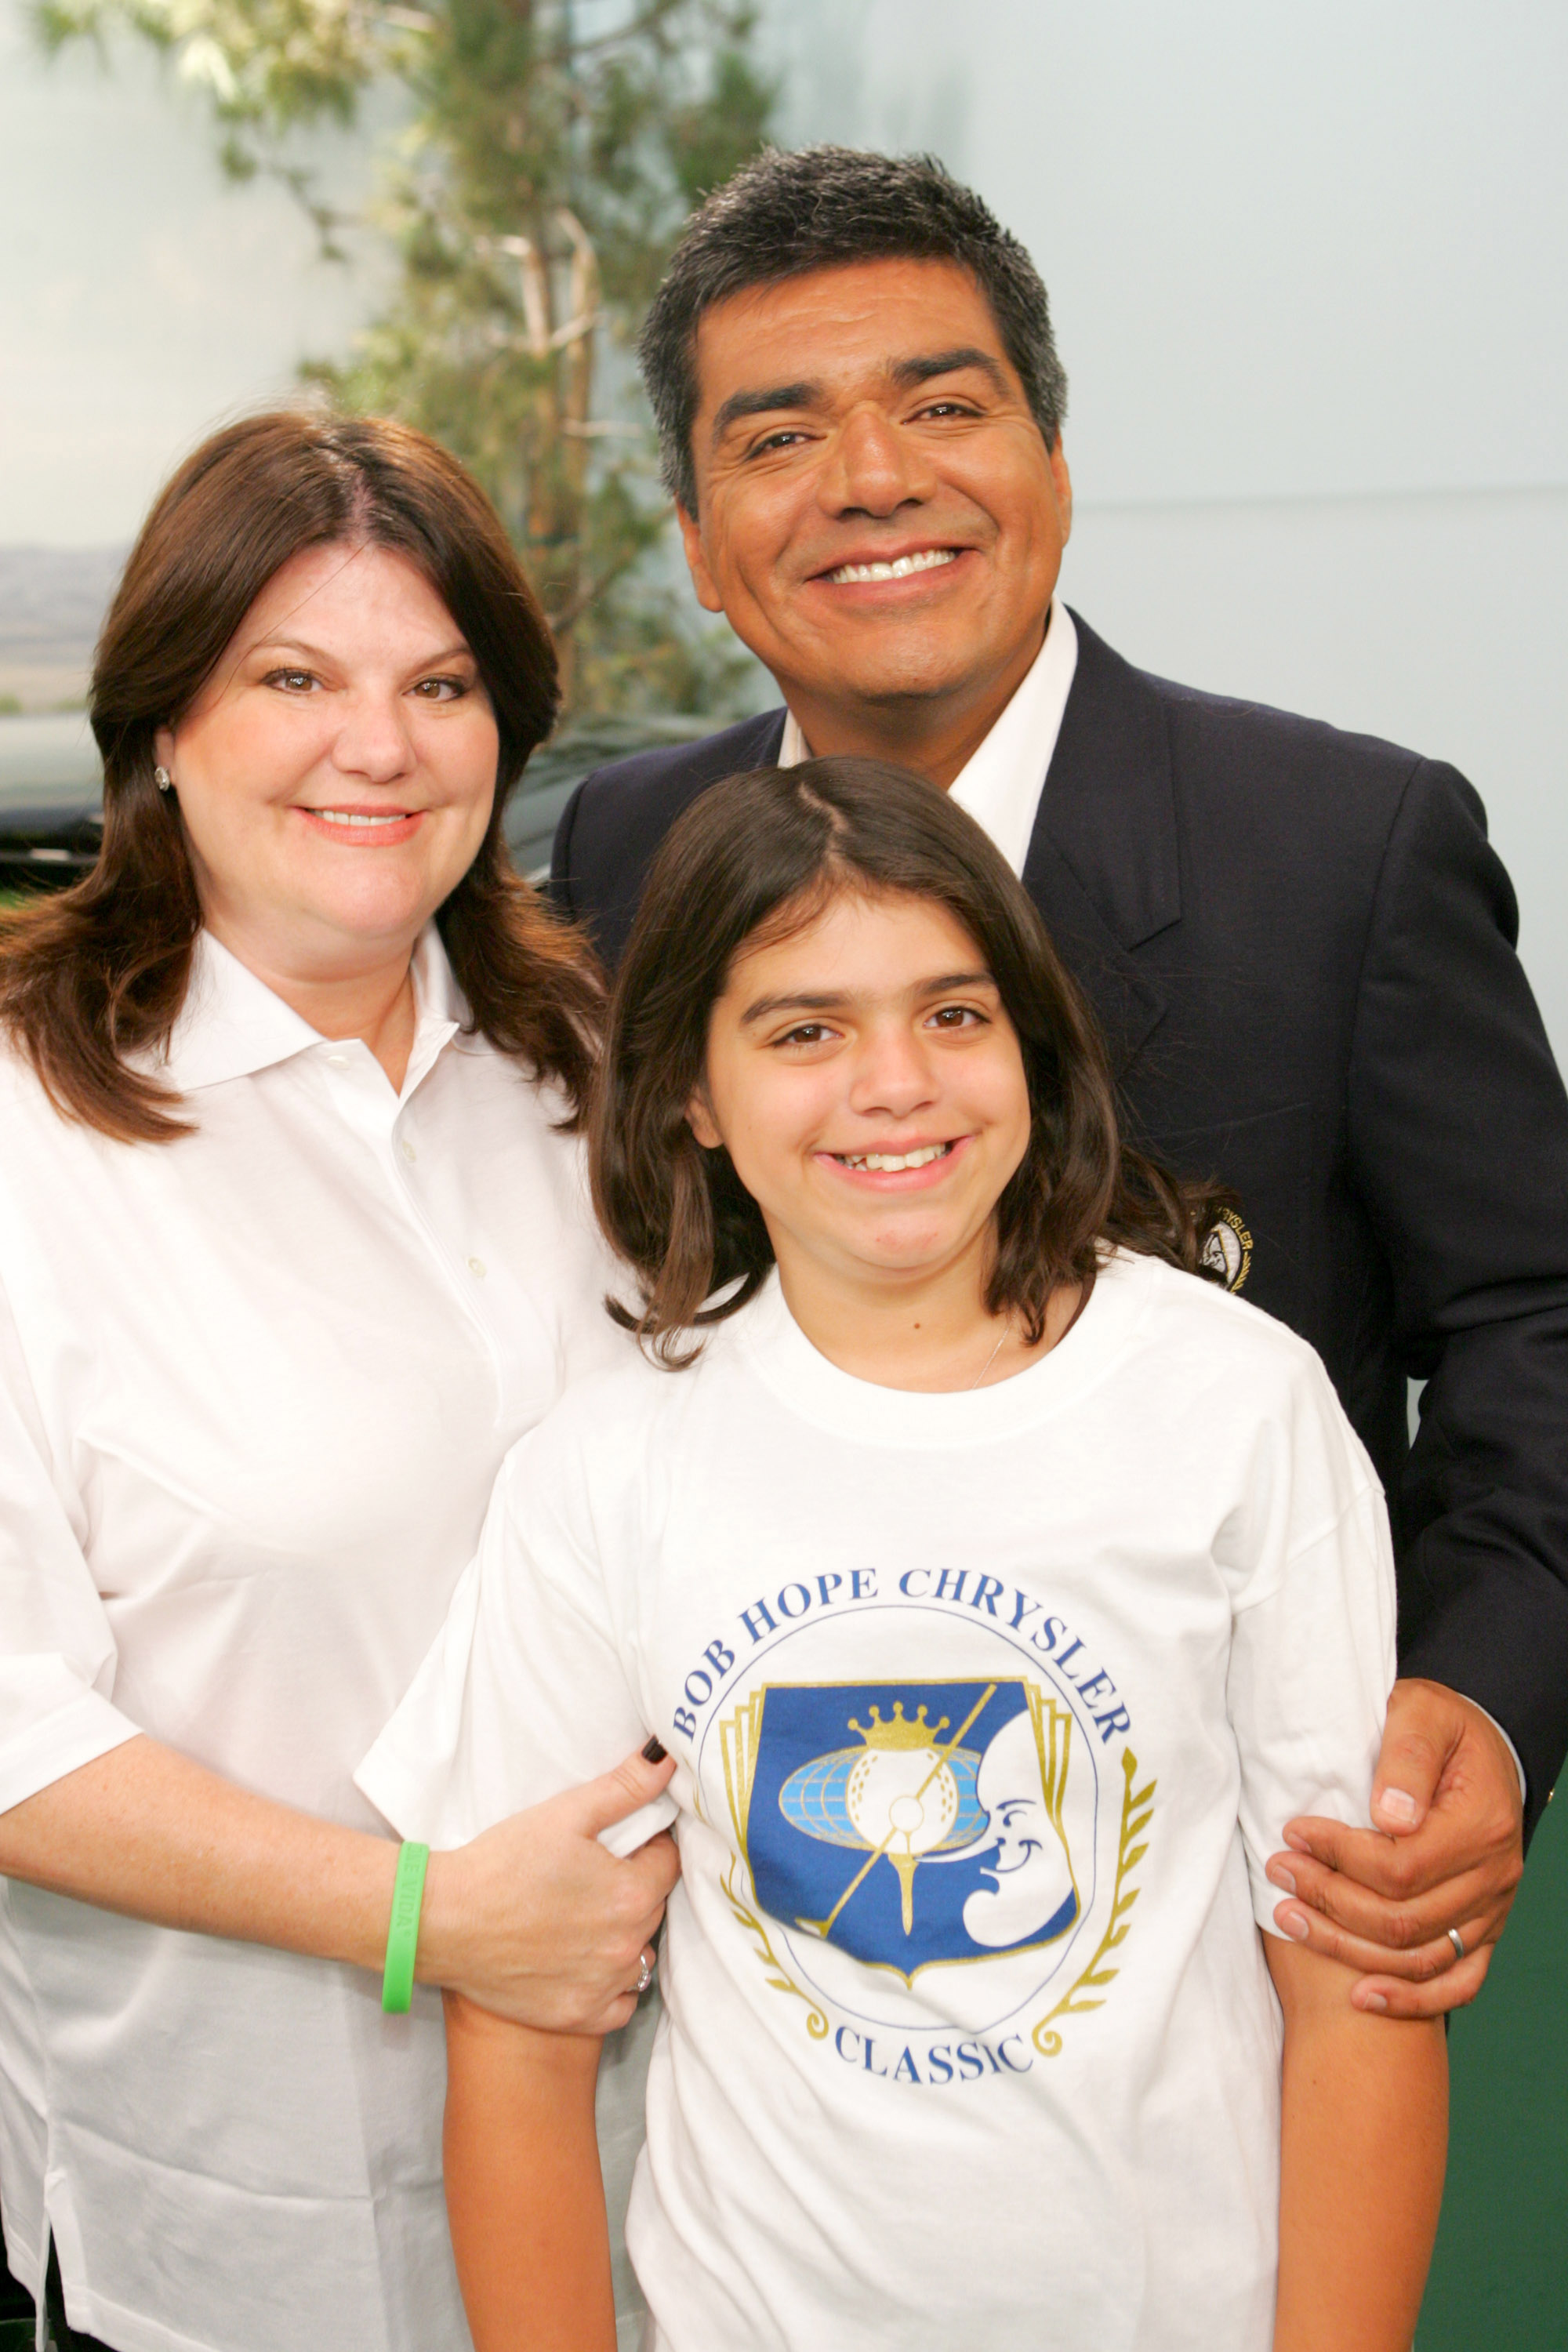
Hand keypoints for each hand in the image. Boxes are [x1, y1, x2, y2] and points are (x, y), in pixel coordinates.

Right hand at [418, 1747, 678, 2032]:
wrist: (444, 1922)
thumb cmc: (502, 1863)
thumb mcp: (566, 1814)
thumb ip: (625, 1788)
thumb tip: (666, 1760)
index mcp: (630, 1894)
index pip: (669, 1862)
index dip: (649, 1846)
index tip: (621, 1843)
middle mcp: (626, 1946)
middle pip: (654, 1907)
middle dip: (636, 1887)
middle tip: (596, 1875)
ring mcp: (603, 1986)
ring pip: (639, 1955)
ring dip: (626, 1935)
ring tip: (586, 1916)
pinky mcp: (577, 2016)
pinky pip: (621, 2004)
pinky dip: (612, 1986)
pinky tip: (586, 1962)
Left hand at [1264, 1677, 1523, 2017]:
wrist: (1484, 1749)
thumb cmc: (1443, 1726)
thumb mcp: (1423, 1712)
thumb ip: (1406, 1755)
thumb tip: (1388, 1816)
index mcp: (1481, 1824)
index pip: (1401, 1865)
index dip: (1339, 1856)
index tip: (1293, 1833)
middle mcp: (1493, 1876)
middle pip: (1403, 1918)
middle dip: (1329, 1899)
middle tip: (1278, 1871)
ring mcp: (1491, 1909)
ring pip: (1418, 1957)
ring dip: (1347, 1947)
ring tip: (1289, 1918)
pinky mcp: (1483, 1929)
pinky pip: (1457, 1982)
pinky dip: (1412, 1999)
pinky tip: (1362, 1995)